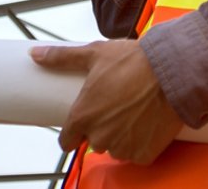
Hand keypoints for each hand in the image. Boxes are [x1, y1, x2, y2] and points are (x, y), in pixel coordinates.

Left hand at [30, 40, 182, 163]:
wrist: (172, 70)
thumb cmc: (133, 61)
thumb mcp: (95, 54)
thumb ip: (62, 58)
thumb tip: (35, 54)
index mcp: (83, 116)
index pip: (66, 140)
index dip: (74, 131)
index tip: (83, 122)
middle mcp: (100, 137)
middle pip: (94, 141)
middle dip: (102, 127)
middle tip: (116, 105)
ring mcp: (122, 148)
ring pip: (115, 147)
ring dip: (121, 136)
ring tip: (134, 111)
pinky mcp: (143, 154)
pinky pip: (136, 154)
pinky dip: (141, 143)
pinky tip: (146, 122)